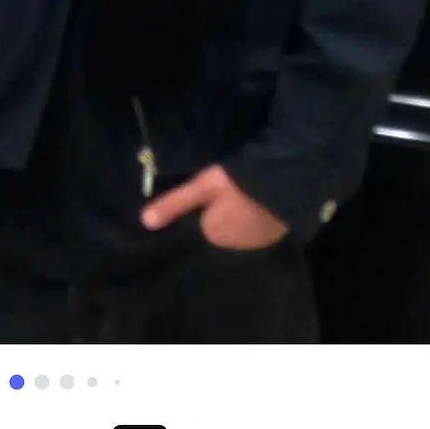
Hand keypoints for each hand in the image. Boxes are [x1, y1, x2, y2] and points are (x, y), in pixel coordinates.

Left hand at [141, 164, 287, 251]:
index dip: (203, 204)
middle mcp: (232, 245)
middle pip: (220, 226)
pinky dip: (256, 216)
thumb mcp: (202, 187)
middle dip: (222, 211)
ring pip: (239, 227)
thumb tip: (144, 222)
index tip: (209, 189)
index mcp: (212, 234)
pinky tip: (260, 200)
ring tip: (245, 192)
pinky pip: (257, 226)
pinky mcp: (274, 235)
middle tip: (229, 187)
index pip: (200, 222)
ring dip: (239, 214)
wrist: (284, 185)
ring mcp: (256, 242)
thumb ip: (175, 203)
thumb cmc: (238, 184)